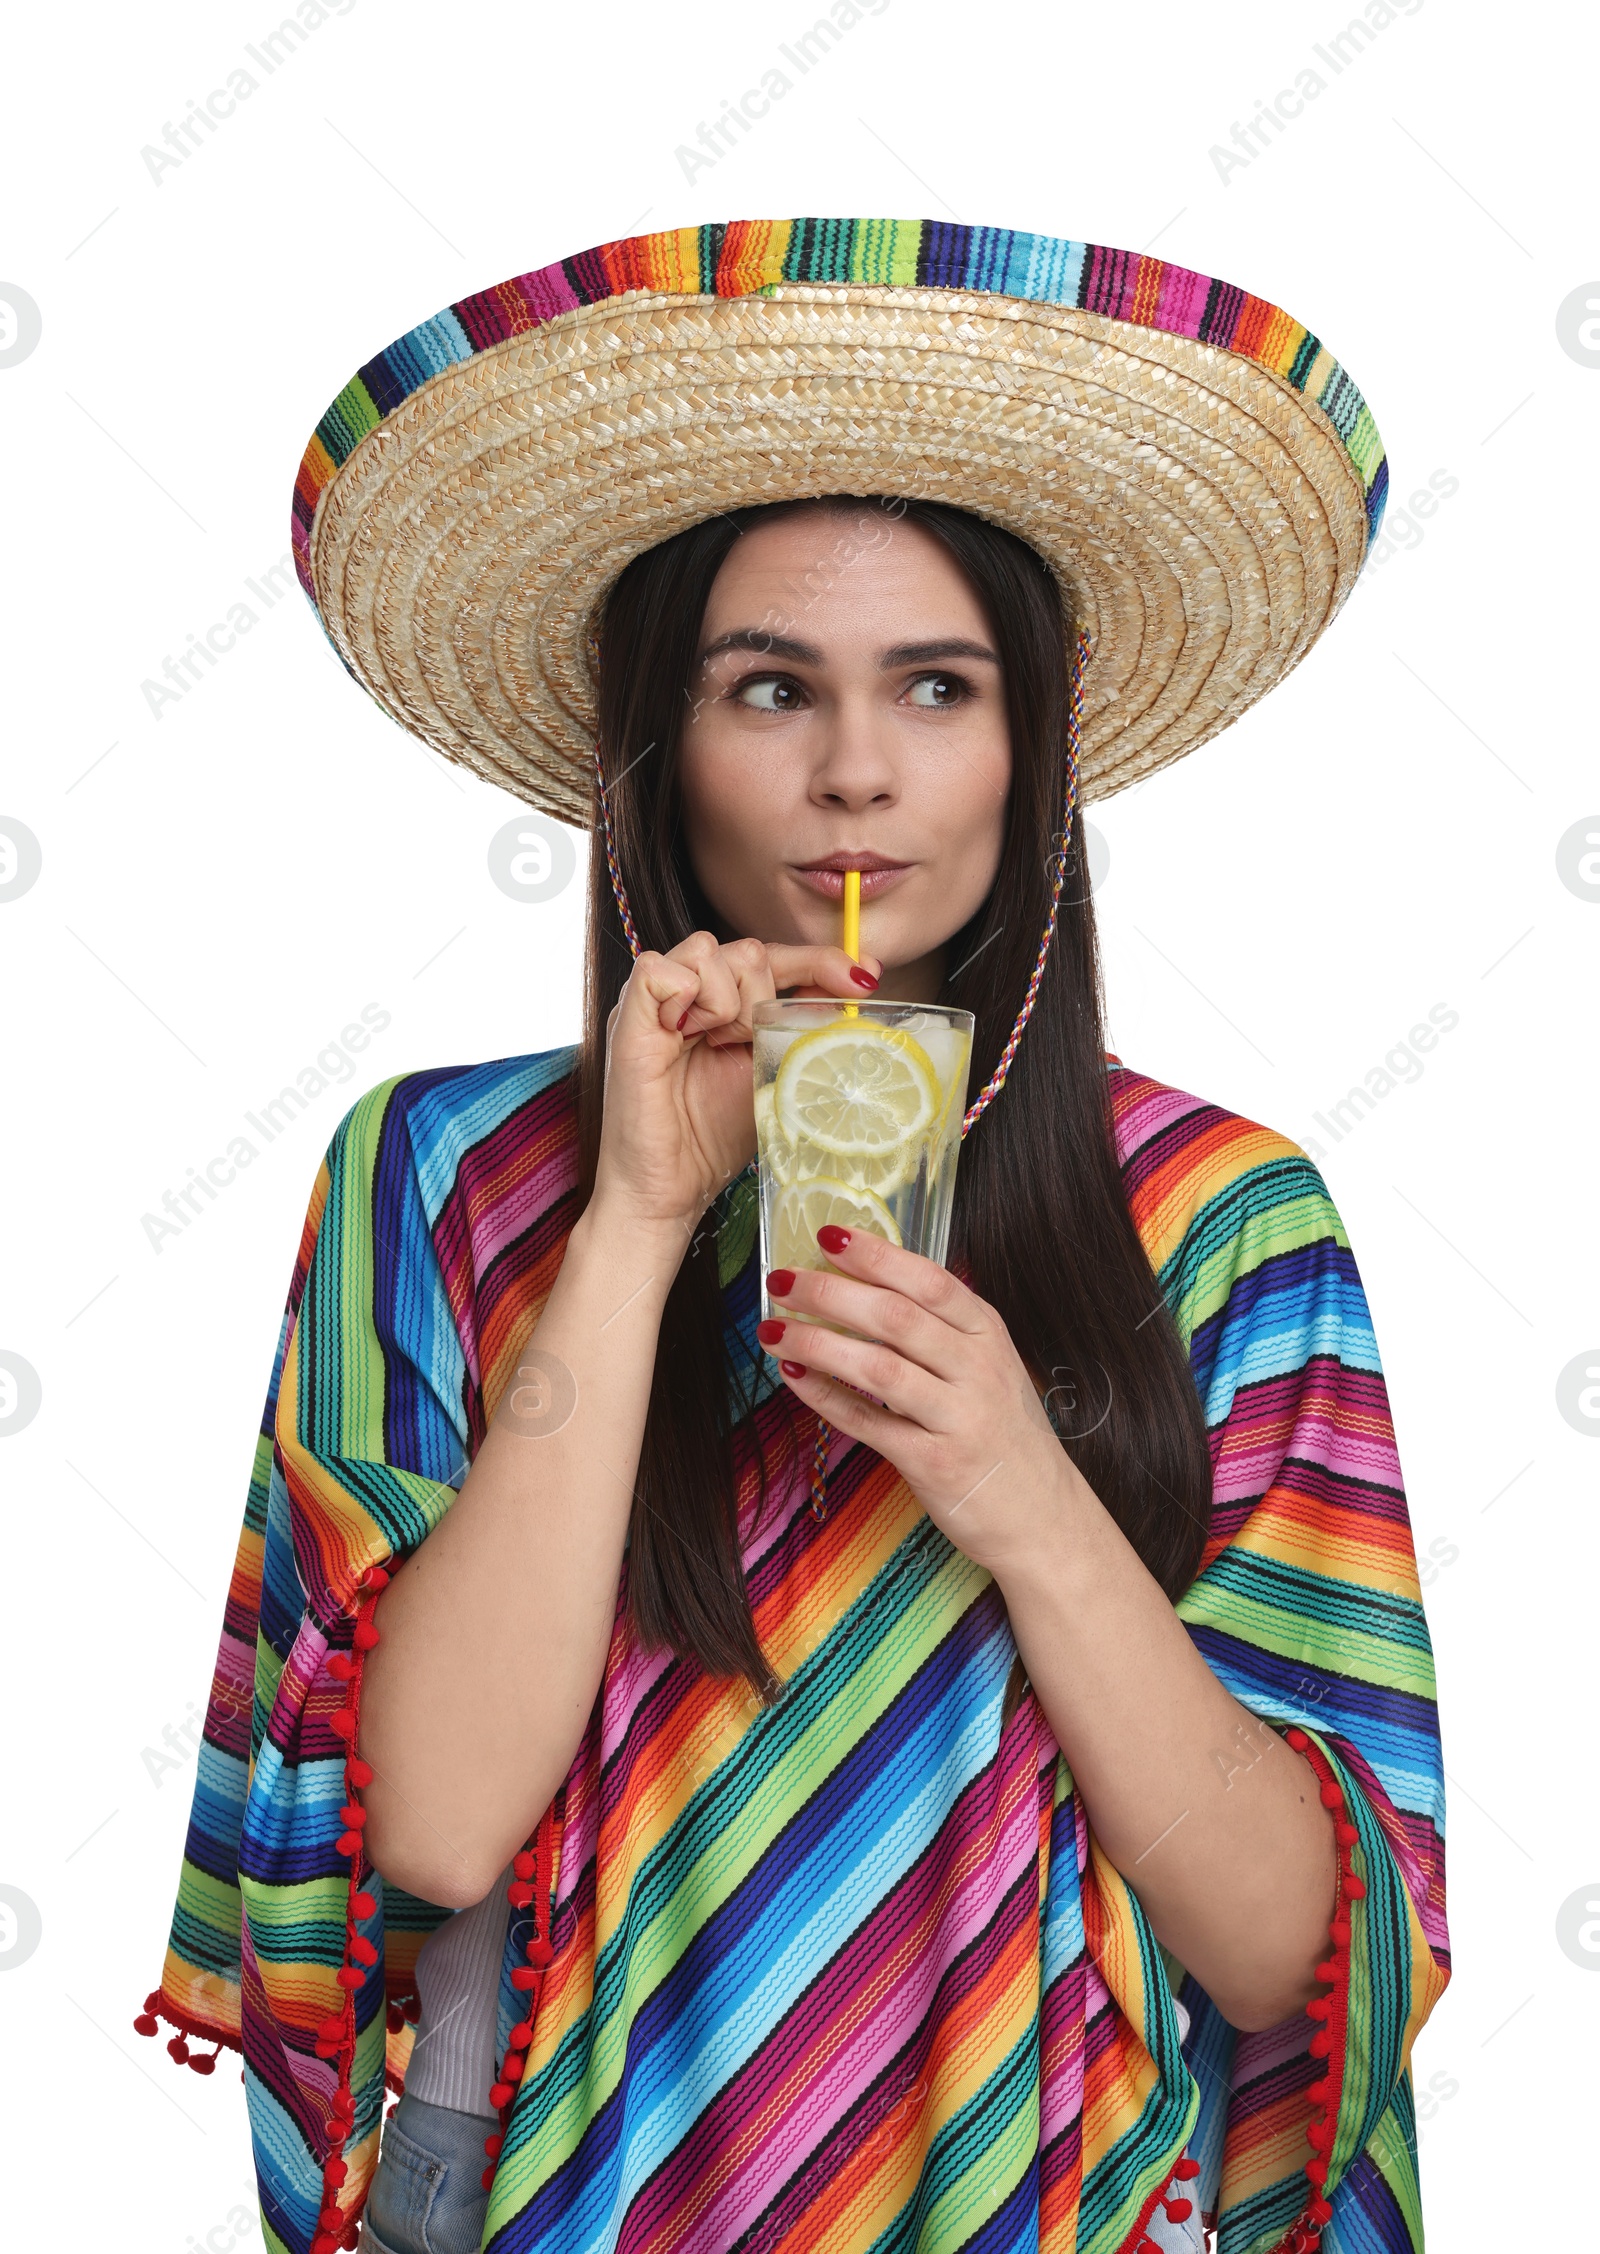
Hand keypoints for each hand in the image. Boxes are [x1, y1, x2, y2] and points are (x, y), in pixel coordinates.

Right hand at [592, 933, 881, 1243]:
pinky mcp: (628, 1018)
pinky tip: (686, 1037)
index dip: (818, 961)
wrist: (669, 1191)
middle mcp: (687, 996)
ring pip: (709, 950)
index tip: (862, 982)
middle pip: (746, 949)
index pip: (774, 957)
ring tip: (716, 1046)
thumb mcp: (776, 1073)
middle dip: (762, 997)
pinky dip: (686, 998)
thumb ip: (803, 1025)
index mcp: (720, 1006)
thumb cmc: (713, 1139)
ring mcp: (655, 1004)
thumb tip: (860, 980)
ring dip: (727, 1002)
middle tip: (744, 1047)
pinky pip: (659, 970)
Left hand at [757, 1225, 1072, 1576]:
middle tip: (782, 1281)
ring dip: (817, 1344)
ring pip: (878, 1368)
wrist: (1043, 1518)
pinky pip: (869, 1423)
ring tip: (774, 1331)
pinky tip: (795, 1379)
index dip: (875, 1255)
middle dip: (830, 1293)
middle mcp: (978, 1369)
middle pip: (895, 1317)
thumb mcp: (990, 1367)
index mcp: (988, 1333)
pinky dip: (826, 1398)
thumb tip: (866, 1285)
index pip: (927, 1280)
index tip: (827, 1236)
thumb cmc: (1004, 1435)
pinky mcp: (935, 1464)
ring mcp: (958, 1418)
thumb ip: (942, 1329)